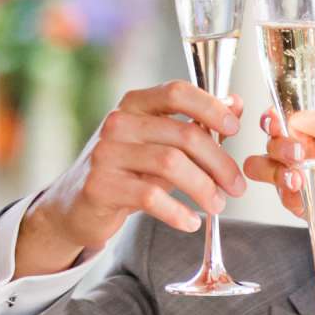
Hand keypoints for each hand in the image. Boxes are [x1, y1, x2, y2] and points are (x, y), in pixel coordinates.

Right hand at [19, 81, 244, 275]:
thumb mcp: (160, 143)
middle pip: (184, 134)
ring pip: (171, 164)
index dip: (211, 107)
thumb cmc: (128, 171)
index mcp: (135, 104)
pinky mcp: (100, 185)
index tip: (235, 129)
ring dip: (204, 188)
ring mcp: (106, 153)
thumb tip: (236, 103)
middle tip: (237, 188)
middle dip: (220, 163)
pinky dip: (178, 212)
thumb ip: (196, 123)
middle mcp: (118, 122)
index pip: (176, 92)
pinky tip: (190, 223)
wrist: (77, 205)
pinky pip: (151, 196)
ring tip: (217, 206)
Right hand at [246, 108, 314, 287]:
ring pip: (260, 168)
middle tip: (300, 154)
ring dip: (280, 172)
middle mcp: (297, 149)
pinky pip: (288, 197)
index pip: (284, 117)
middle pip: (269, 141)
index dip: (276, 119)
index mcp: (312, 128)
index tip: (277, 121)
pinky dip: (314, 195)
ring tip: (302, 178)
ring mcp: (293, 175)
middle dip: (280, 147)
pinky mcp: (296, 201)